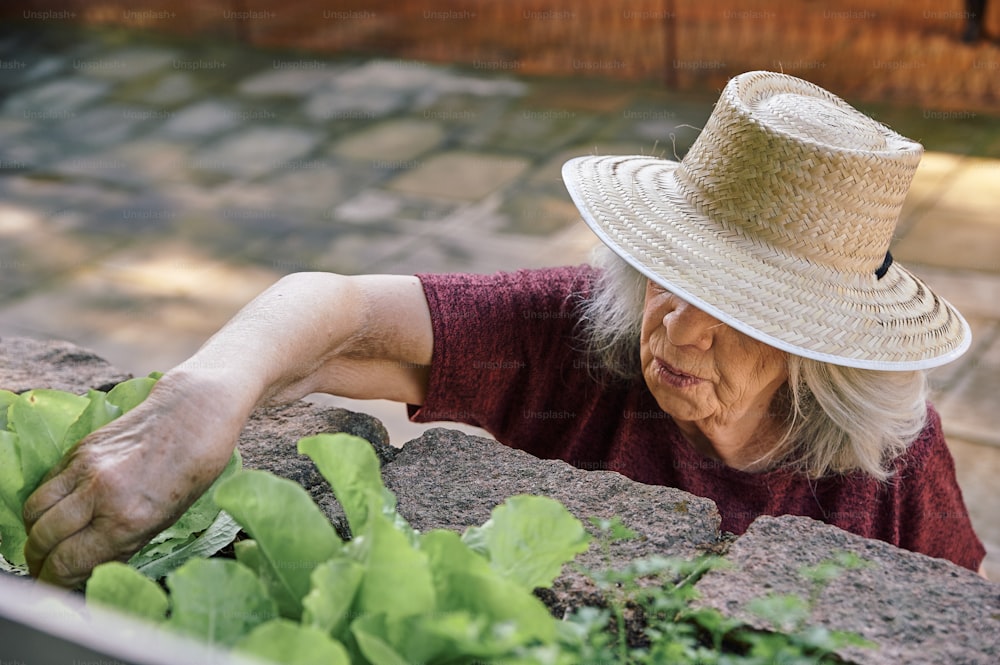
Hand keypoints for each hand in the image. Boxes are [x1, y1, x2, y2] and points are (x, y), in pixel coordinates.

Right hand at [23, 370, 249, 587]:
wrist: (195, 413)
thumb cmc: (193, 468)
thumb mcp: (167, 518)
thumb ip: (124, 544)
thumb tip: (88, 567)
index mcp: (128, 520)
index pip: (69, 563)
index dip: (55, 582)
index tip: (55, 588)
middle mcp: (101, 495)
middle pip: (43, 540)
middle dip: (38, 562)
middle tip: (45, 569)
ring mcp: (86, 469)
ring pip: (34, 511)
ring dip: (34, 533)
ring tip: (45, 543)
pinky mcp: (79, 449)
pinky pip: (47, 484)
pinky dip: (44, 503)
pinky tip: (57, 511)